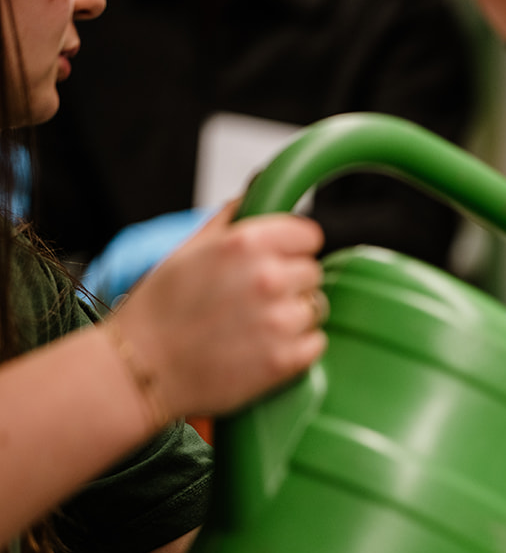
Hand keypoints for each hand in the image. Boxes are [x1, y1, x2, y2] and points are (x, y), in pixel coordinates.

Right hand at [106, 204, 326, 426]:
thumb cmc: (160, 308)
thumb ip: (233, 216)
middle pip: (313, 272)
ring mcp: (281, 321)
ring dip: (293, 316)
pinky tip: (261, 347)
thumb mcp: (190, 247)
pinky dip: (296, 347)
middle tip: (252, 299)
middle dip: (290, 283)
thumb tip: (262, 184)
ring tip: (253, 325)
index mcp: (248, 243)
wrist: (142, 368)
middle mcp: (270, 278)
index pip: (309, 235)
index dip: (292, 248)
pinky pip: (315, 343)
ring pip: (315, 308)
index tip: (277, 259)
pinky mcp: (287, 359)